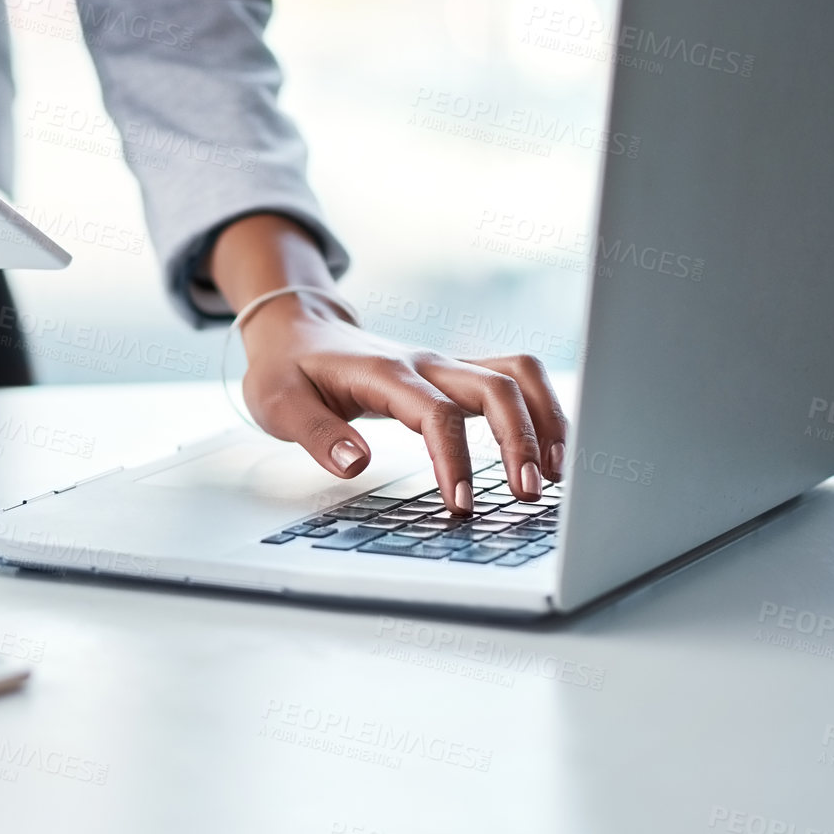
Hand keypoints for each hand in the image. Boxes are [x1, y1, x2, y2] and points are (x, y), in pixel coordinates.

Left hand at [213, 214, 568, 515]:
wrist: (294, 330)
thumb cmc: (286, 369)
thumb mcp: (278, 403)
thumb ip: (315, 434)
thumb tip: (356, 464)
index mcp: (384, 372)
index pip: (435, 413)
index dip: (453, 458)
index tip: (460, 504)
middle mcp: (425, 363)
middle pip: (495, 387)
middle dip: (520, 440)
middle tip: (527, 494)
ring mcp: (444, 365)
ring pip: (516, 376)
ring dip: (543, 420)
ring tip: (556, 475)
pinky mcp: (452, 375)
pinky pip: (512, 380)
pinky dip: (539, 410)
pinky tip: (549, 450)